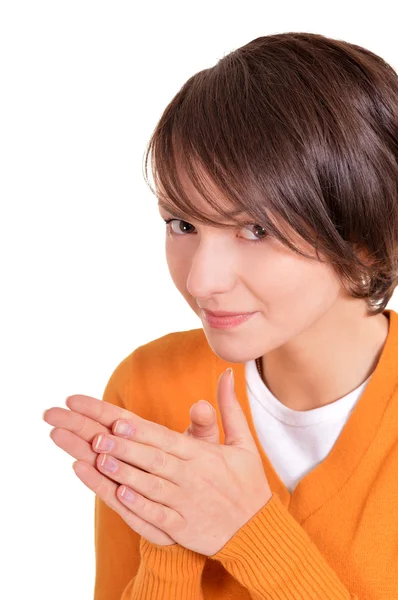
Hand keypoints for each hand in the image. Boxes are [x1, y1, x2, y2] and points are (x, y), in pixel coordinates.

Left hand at [51, 368, 272, 556]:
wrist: (258, 531)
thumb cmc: (246, 482)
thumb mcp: (243, 442)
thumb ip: (228, 408)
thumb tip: (226, 373)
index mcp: (202, 455)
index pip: (166, 438)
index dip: (141, 430)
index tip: (117, 420)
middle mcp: (192, 477)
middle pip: (153, 459)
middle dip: (124, 447)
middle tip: (96, 436)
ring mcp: (186, 504)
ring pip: (150, 486)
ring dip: (124, 473)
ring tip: (99, 460)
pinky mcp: (183, 529)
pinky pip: (157, 517)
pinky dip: (138, 506)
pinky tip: (118, 494)